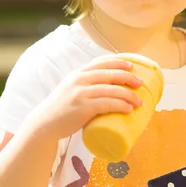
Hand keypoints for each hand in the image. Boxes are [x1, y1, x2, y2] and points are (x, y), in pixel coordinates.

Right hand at [24, 58, 143, 141]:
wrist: (44, 124)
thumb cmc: (62, 108)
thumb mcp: (71, 88)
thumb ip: (86, 84)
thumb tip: (108, 85)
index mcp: (78, 73)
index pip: (101, 62)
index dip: (118, 62)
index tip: (131, 65)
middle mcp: (80, 79)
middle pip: (110, 74)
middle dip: (128, 77)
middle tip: (140, 83)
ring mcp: (81, 93)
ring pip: (111, 90)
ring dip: (129, 95)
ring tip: (139, 102)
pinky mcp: (82, 108)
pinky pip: (106, 104)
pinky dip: (120, 105)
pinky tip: (128, 109)